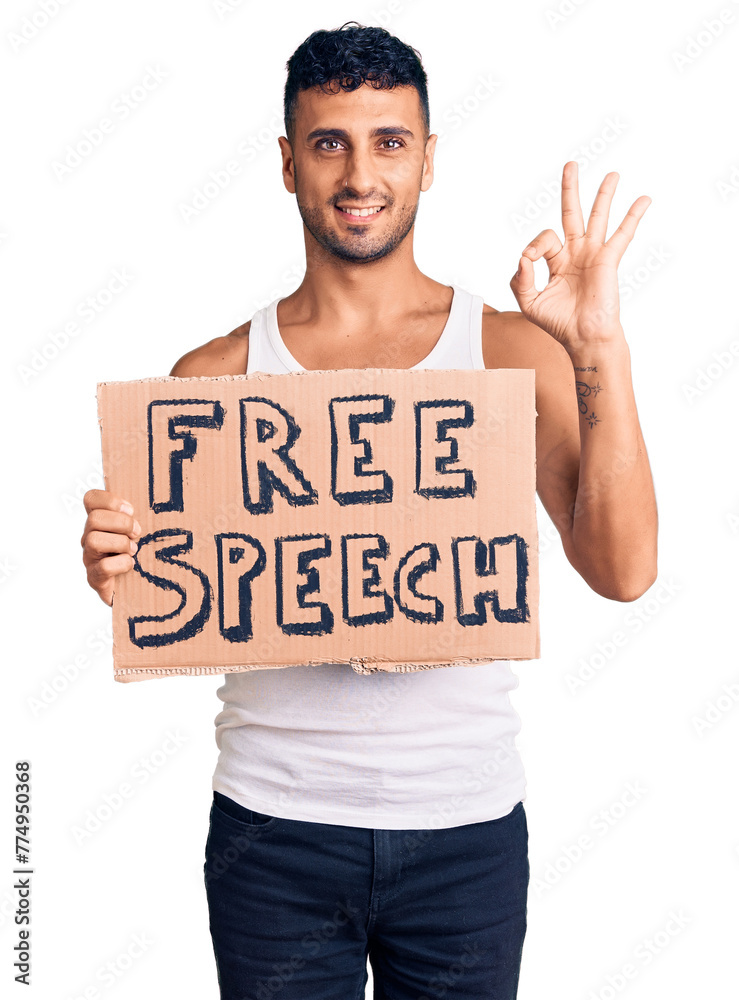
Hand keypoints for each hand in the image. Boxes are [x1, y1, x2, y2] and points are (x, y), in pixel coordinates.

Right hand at [81, 490, 140, 605]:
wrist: (136, 589)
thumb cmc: (139, 555)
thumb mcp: (139, 531)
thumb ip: (139, 517)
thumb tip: (158, 505)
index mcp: (100, 522)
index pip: (91, 499)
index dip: (110, 500)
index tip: (131, 510)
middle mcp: (89, 537)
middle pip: (94, 518)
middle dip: (122, 524)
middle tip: (137, 533)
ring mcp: (90, 558)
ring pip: (94, 540)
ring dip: (120, 543)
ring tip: (134, 550)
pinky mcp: (95, 578)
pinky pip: (103, 567)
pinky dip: (122, 564)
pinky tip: (131, 565)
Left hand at [509, 161, 650, 353]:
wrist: (583, 337)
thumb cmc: (558, 323)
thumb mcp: (529, 302)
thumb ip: (519, 279)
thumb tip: (523, 257)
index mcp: (557, 261)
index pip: (544, 240)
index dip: (535, 246)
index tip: (531, 260)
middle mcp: (575, 254)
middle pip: (572, 214)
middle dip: (570, 189)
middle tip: (570, 165)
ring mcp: (593, 255)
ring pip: (598, 217)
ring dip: (604, 194)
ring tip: (612, 174)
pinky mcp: (608, 260)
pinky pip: (622, 234)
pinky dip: (633, 216)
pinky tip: (643, 200)